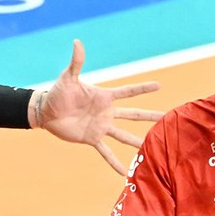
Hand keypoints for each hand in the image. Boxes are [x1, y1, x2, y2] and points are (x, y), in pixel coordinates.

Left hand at [35, 40, 161, 174]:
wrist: (47, 112)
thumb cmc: (58, 93)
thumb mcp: (68, 78)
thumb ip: (76, 63)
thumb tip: (77, 42)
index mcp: (104, 97)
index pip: (128, 92)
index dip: (142, 88)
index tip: (159, 86)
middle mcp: (107, 112)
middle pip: (134, 115)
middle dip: (151, 117)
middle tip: (168, 117)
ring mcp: (101, 127)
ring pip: (124, 135)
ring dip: (138, 142)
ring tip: (154, 149)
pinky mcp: (92, 139)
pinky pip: (106, 152)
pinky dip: (115, 162)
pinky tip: (124, 173)